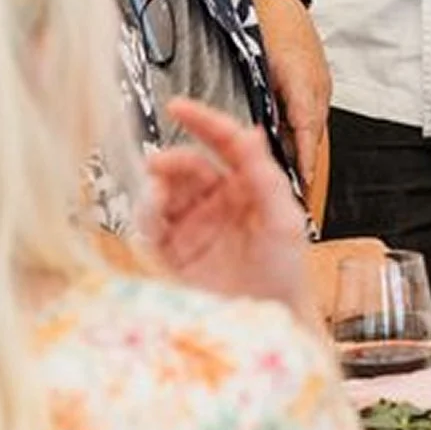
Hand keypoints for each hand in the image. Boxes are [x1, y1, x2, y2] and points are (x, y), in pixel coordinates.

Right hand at [139, 96, 316, 326]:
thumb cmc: (285, 273)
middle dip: (172, 160)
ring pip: (164, 191)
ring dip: (156, 186)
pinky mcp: (171, 253)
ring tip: (155, 193)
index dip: (202, 121)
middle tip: (158, 164)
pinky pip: (150, 227)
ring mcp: (192, 225)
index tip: (178, 107)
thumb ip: (265, 175)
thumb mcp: (284, 220)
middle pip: (187, 166)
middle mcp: (216, 201)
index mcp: (247, 185)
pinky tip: (150, 213)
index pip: (224, 143)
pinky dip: (145, 214)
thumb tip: (251, 133)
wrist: (267, 323)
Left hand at [251, 0, 330, 190]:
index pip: (308, 132)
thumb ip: (264, 99)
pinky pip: (310, 110)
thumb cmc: (260, 20)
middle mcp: (317, 85)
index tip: (302, 185)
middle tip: (294, 190)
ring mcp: (319, 81)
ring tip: (292, 174)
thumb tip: (262, 132)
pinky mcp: (315, 77)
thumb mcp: (257, 64)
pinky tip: (289, 140)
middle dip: (305, 161)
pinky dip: (302, 128)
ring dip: (303, 146)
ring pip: (311, 123)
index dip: (306, 162)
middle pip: (313, 133)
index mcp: (303, 83)